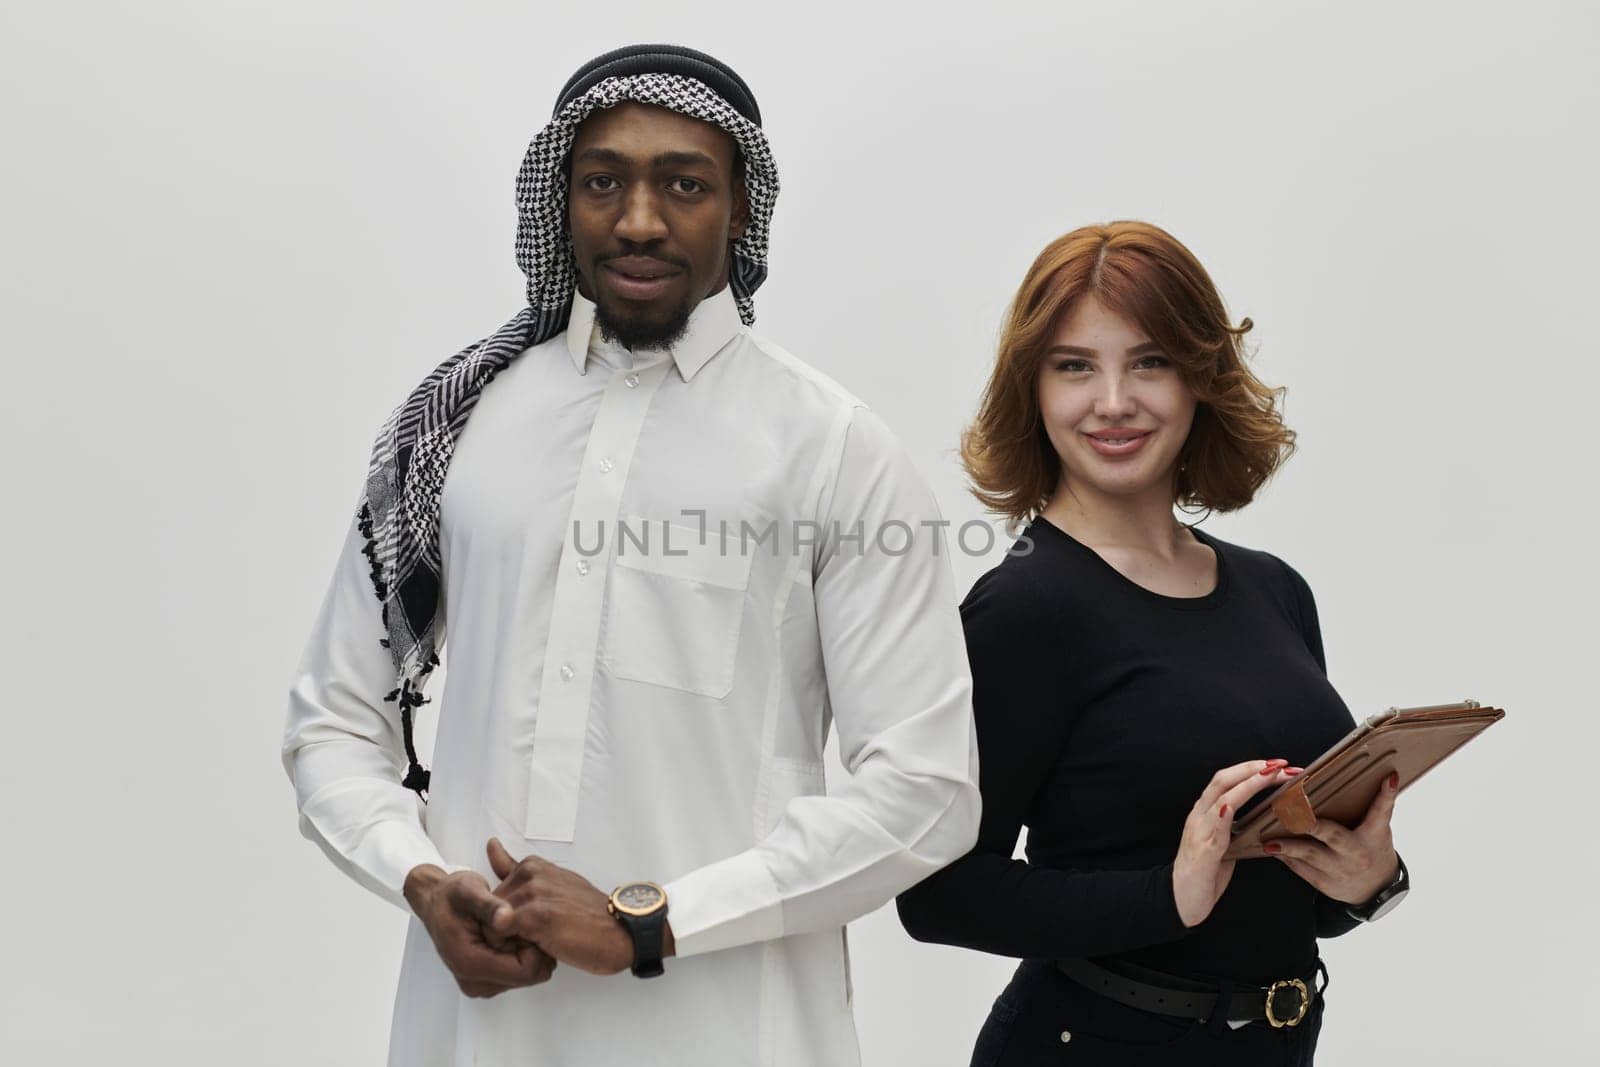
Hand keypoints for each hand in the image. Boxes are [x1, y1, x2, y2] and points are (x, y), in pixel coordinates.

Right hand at [403, 864, 556, 997]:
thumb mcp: (470, 891)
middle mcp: (473, 982)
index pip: (525, 972)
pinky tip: (511, 935)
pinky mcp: (484, 982)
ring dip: (526, 952)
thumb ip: (489, 906)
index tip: (532, 923)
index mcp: (470, 964)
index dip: (536, 948)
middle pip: (528, 977)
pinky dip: (520, 955)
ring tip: (514, 927)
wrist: (436, 902)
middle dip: (532, 950)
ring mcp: (479, 984)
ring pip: (526, 977)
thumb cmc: (451, 896)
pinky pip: (517, 975)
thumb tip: (506, 918)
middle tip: (523, 923)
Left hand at [486, 838, 674, 974]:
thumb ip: (515, 869)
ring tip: (544, 944)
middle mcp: (530, 874)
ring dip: (510, 943)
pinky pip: (500, 936)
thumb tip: (490, 845)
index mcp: (532, 866)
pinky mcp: (535, 917)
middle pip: (488, 913)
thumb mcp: (553, 883)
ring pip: (491, 927)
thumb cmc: (590, 914)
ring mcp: (532, 894)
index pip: (492, 898)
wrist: (623, 931)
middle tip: (539, 940)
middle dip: (505, 932)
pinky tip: (542, 950)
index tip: (533, 928)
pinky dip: (513, 951)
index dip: (507, 921)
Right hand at [1172, 759, 1299, 926]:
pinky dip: (1223, 813)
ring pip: (1221, 798)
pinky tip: (1233, 805)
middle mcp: (1200, 816)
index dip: (1250, 768)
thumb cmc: (1204, 873)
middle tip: (1281, 764)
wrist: (1180, 901)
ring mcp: (1199, 832)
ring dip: (1247, 784)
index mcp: (1205, 813)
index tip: (1277, 764)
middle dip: (1253, 769)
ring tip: (1269, 775)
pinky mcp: (1203, 852)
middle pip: (1223, 780)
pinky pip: (1213, 829)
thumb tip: (1259, 817)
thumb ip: (1233, 827)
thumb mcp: (1222, 844)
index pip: (1226, 780)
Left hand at [1264, 770, 1400, 904]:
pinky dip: (1286, 857)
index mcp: (1373, 836)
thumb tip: (1386, 776)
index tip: (1387, 779)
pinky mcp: (1325, 883)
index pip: (1380, 812)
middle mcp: (1356, 854)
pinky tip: (1273, 848)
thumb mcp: (1379, 829)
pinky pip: (1301, 869)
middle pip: (1333, 835)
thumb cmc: (1373, 851)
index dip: (1385, 795)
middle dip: (1312, 825)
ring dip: (1288, 846)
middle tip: (1293, 814)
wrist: (1376, 889)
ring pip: (1310, 855)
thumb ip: (1377, 807)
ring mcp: (1340, 870)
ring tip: (1270, 840)